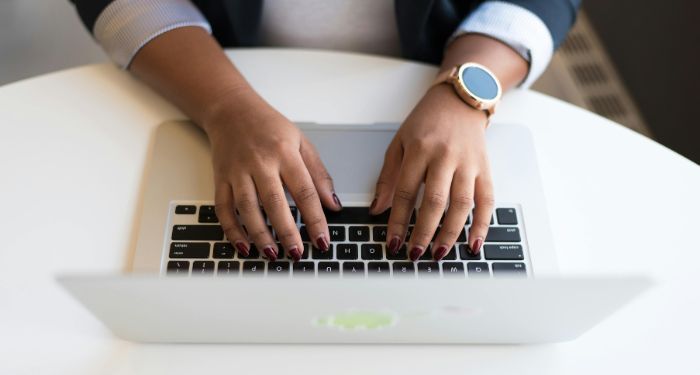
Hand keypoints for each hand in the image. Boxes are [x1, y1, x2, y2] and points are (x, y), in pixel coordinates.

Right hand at [204, 88, 340, 261]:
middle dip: (287, 232)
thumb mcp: (301, 142)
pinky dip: (232, 230)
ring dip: (260, 235)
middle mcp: (260, 163)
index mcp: (285, 153)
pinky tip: (244, 246)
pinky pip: (223, 209)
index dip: (315, 219)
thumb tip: (333, 204)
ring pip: (247, 209)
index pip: (305, 191)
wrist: (231, 110)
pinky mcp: (220, 178)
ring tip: (273, 254)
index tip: (322, 240)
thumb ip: (318, 174)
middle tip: (297, 253)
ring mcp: (237, 171)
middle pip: (274, 202)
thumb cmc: (269, 127)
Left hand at [370, 84, 494, 260]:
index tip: (392, 242)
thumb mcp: (399, 143)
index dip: (397, 220)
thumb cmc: (427, 122)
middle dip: (423, 232)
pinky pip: (487, 200)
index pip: (405, 191)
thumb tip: (377, 210)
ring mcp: (469, 163)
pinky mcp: (486, 169)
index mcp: (420, 149)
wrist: (460, 100)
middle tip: (414, 254)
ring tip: (438, 253)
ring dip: (450, 233)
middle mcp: (445, 156)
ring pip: (461, 204)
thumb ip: (388, 177)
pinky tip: (473, 244)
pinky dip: (482, 225)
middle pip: (435, 201)